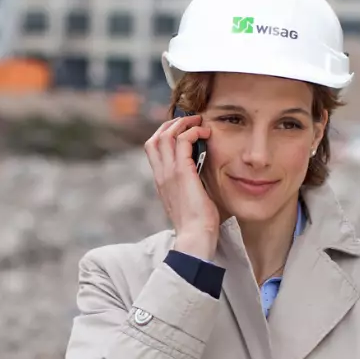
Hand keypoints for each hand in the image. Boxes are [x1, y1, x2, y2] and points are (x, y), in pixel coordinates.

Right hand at [144, 115, 218, 259]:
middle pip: (154, 138)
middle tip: (191, 122)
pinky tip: (205, 134)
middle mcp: (161, 174)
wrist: (195, 237)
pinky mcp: (182, 172)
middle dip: (172, 124)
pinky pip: (183, 140)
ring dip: (183, 124)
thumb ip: (190, 185)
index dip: (165, 134)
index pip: (153, 149)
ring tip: (199, 123)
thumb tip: (201, 176)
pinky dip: (194, 131)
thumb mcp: (189, 200)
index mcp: (161, 181)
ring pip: (165, 135)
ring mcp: (169, 173)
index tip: (183, 131)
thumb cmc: (197, 223)